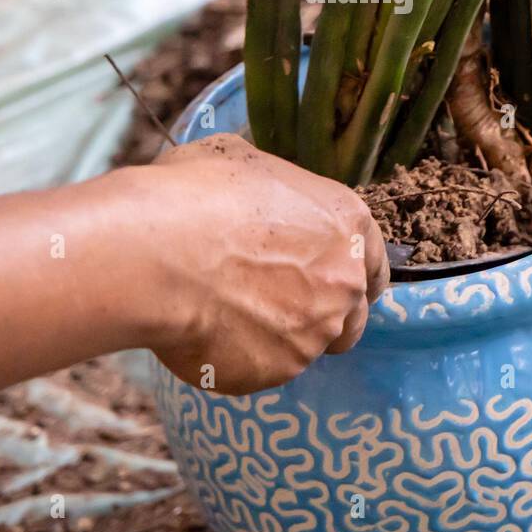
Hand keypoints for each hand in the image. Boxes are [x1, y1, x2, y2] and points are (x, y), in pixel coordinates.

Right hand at [145, 135, 387, 394]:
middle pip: (351, 314)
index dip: (353, 271)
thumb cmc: (195, 194)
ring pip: (307, 346)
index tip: (331, 279)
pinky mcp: (277, 372)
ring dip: (280, 336)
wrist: (155, 254)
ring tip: (228, 313)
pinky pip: (263, 369)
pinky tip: (205, 330)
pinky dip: (240, 356)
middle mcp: (344, 282)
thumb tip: (257, 192)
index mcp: (345, 222)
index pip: (376, 261)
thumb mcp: (241, 160)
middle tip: (273, 301)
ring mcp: (314, 333)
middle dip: (321, 312)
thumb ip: (271, 190)